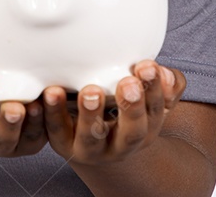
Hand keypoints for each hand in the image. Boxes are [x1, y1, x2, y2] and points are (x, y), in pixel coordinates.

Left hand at [42, 59, 185, 164]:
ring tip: (90, 91)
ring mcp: (92, 149)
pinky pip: (56, 130)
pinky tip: (51, 92)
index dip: (153, 90)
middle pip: (132, 133)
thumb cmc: (121, 105)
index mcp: (146, 129)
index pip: (155, 110)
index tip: (147, 66)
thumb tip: (165, 73)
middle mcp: (122, 144)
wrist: (91, 138)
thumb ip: (163, 83)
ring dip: (91, 114)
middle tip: (128, 83)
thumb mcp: (146, 95)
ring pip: (92, 137)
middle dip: (132, 108)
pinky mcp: (63, 145)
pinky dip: (53, 112)